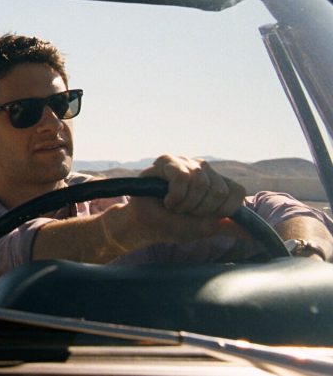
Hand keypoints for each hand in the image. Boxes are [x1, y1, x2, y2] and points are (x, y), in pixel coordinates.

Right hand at [107, 155, 247, 249]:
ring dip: (186, 204)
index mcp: (216, 183)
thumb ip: (227, 226)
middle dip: (200, 210)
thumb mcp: (204, 228)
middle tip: (184, 213)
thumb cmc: (171, 225)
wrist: (142, 225)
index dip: (222, 210)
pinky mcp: (168, 161)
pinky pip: (183, 179)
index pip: (237, 192)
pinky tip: (166, 200)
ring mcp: (186, 163)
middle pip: (219, 190)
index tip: (204, 217)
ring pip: (201, 183)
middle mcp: (204, 169)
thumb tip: (254, 234)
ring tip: (174, 207)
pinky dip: (175, 197)